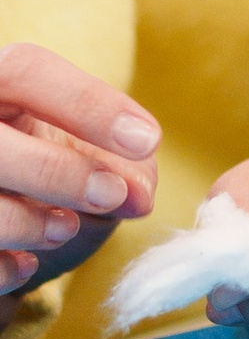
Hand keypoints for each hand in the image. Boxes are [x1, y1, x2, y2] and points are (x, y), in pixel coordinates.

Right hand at [0, 41, 157, 297]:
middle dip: (57, 171)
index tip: (146, 141)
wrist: (3, 238)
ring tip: (66, 228)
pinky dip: (3, 267)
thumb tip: (136, 195)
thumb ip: (125, 170)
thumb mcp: (92, 163)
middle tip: (111, 195)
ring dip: (29, 223)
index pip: (27, 72)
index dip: (89, 104)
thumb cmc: (49, 181)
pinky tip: (26, 263)